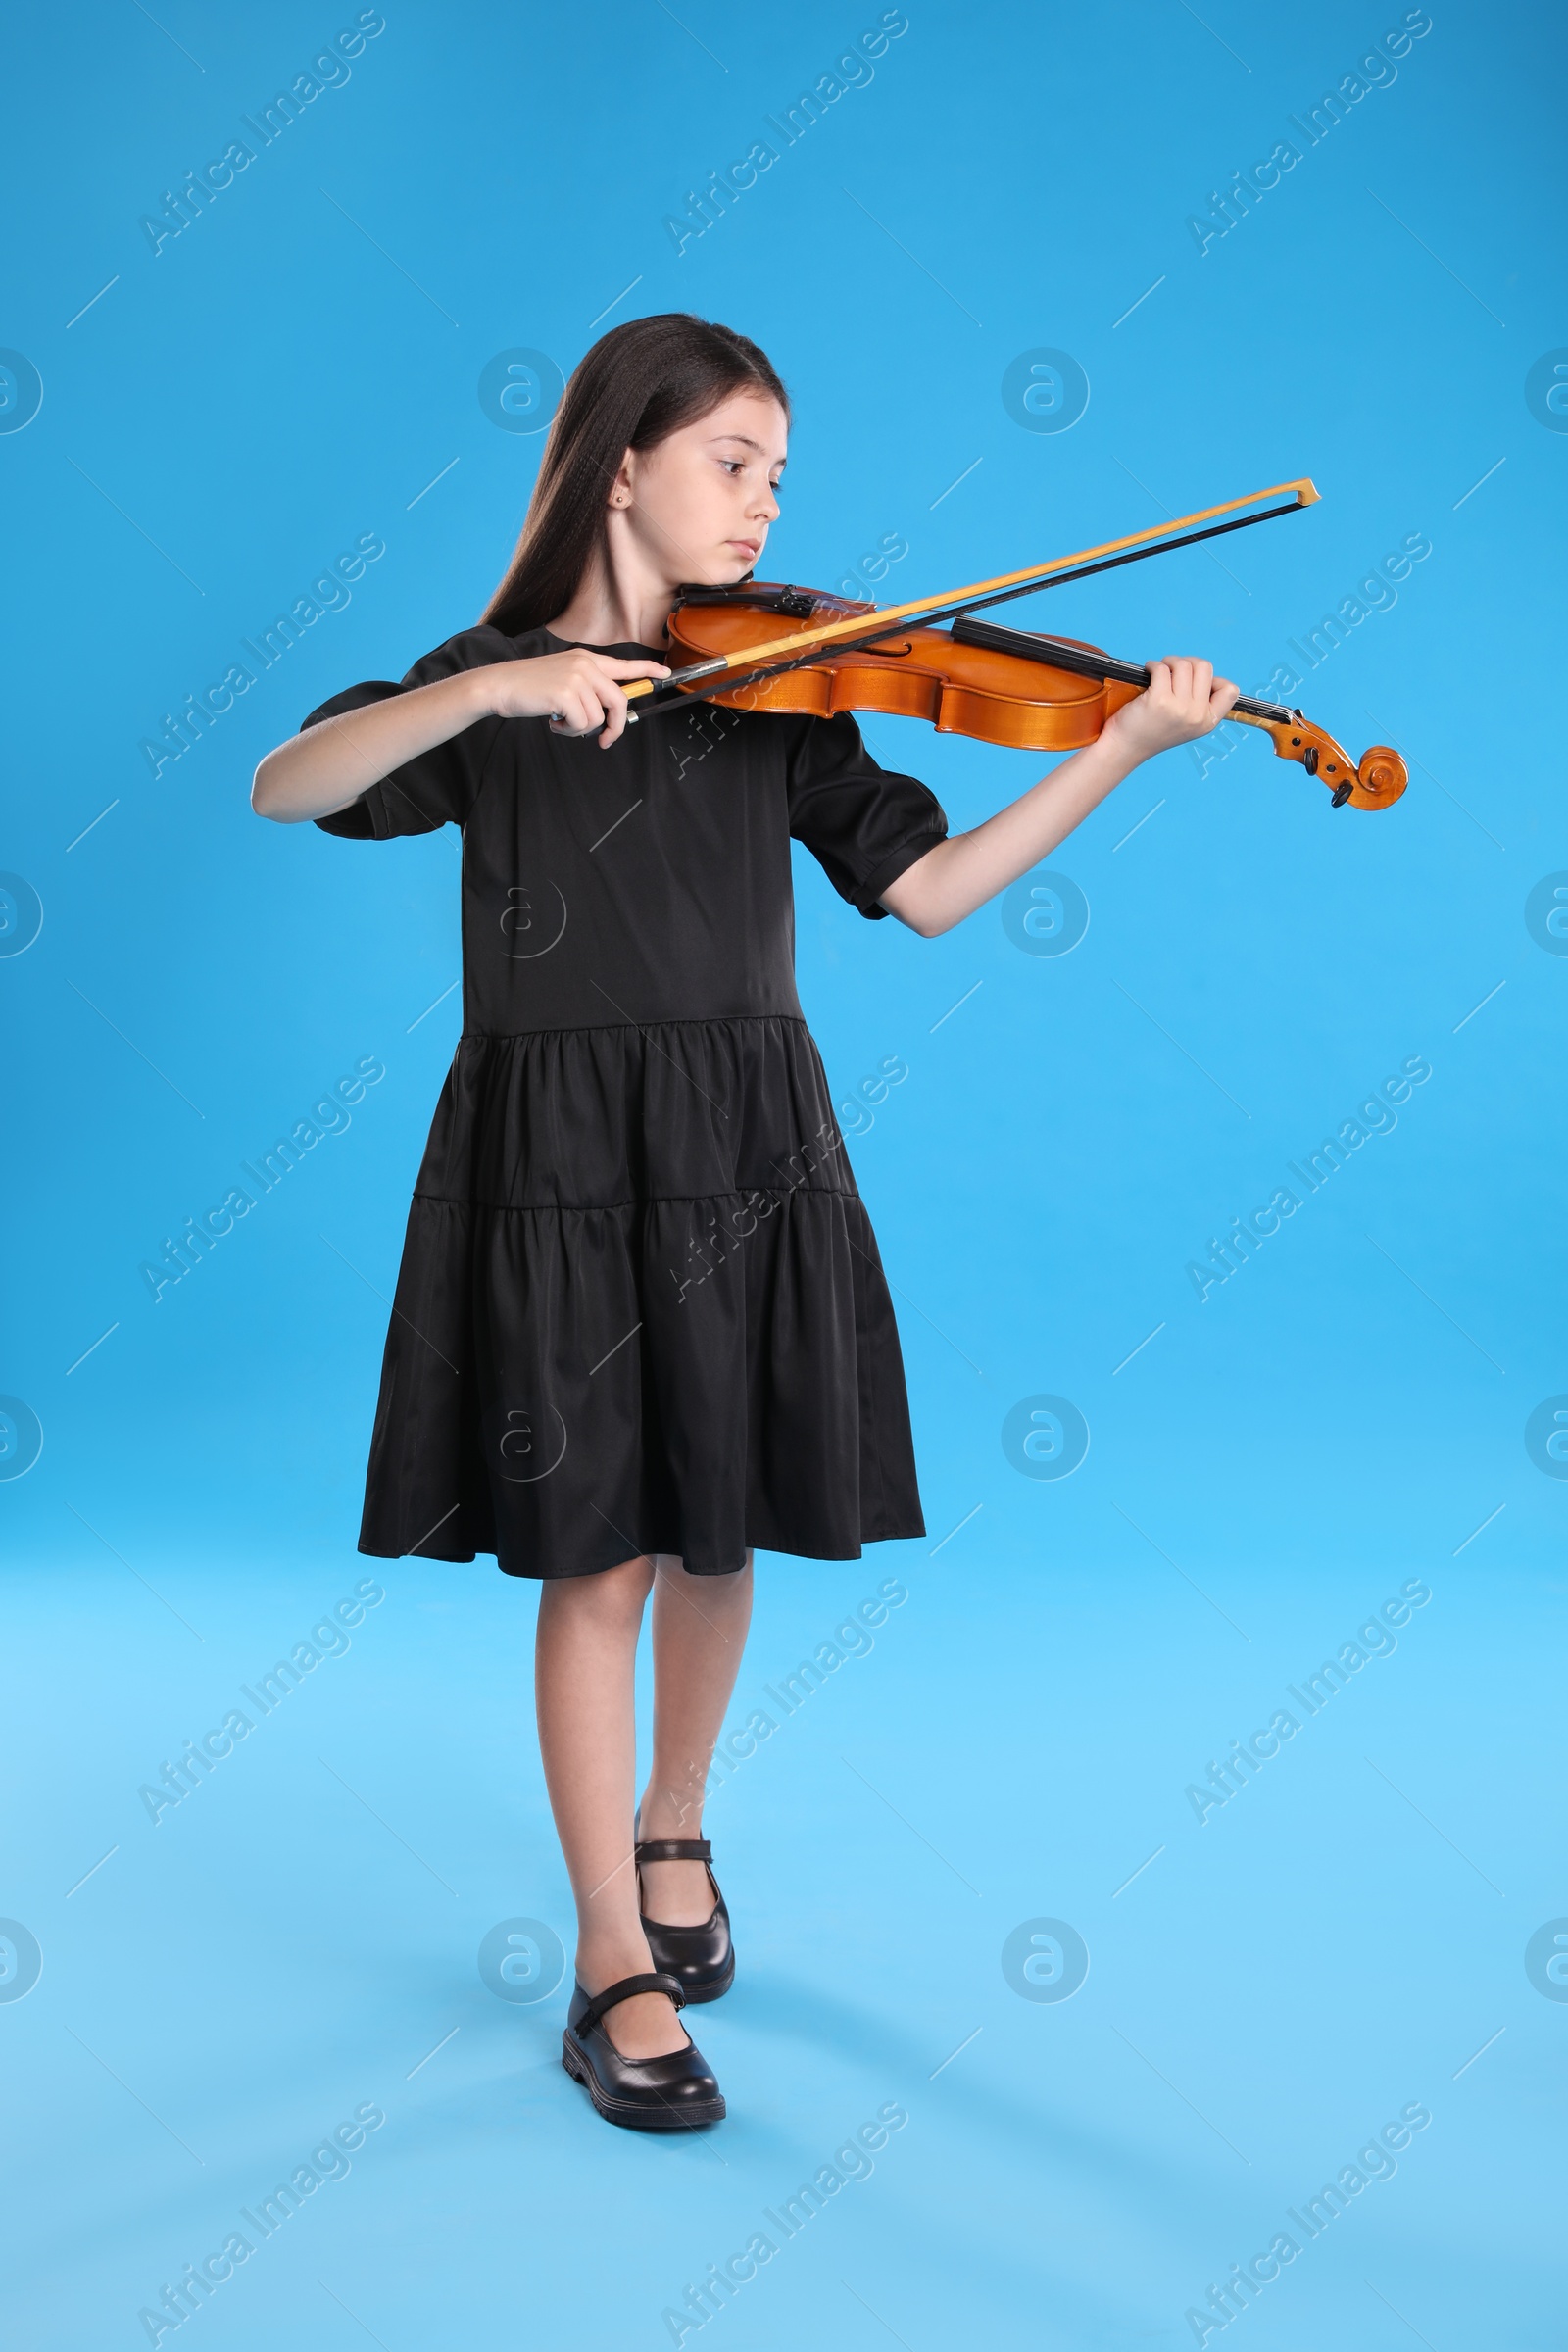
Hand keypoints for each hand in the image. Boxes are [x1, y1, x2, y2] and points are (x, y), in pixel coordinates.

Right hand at [483, 650, 670, 747]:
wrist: (500, 685)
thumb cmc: (529, 687)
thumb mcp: (562, 679)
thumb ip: (586, 689)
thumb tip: (605, 713)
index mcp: (586, 659)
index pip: (624, 664)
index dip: (647, 669)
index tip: (664, 674)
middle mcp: (585, 664)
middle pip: (618, 701)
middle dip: (615, 727)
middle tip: (605, 740)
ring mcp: (577, 677)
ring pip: (597, 718)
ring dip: (580, 729)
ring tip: (560, 721)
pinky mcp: (567, 693)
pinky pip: (582, 724)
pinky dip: (568, 731)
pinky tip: (553, 721)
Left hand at [1102, 657, 1238, 763]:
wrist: (1125, 748)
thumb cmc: (1152, 730)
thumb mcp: (1186, 722)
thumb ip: (1200, 702)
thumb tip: (1203, 669)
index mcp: (1208, 722)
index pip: (1231, 690)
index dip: (1214, 679)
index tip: (1194, 684)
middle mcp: (1198, 716)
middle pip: (1204, 667)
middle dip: (1186, 663)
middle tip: (1171, 672)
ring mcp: (1180, 708)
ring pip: (1183, 664)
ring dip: (1168, 662)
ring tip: (1158, 672)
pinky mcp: (1159, 701)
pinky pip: (1162, 668)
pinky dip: (1153, 665)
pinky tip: (1147, 673)